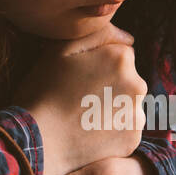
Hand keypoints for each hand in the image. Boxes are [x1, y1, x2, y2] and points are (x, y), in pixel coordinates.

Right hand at [10, 23, 148, 174]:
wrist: (38, 141)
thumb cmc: (42, 91)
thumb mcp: (61, 50)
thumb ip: (99, 33)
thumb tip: (128, 38)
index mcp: (121, 59)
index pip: (120, 54)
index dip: (97, 65)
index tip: (78, 77)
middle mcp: (137, 85)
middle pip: (127, 80)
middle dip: (109, 86)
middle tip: (78, 99)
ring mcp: (136, 115)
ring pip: (126, 106)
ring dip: (111, 109)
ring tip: (82, 118)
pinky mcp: (132, 140)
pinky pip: (124, 130)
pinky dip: (111, 132)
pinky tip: (88, 134)